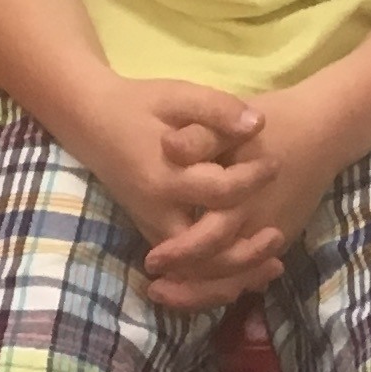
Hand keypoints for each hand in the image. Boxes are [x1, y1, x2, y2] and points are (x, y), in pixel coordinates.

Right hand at [59, 75, 278, 307]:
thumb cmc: (139, 105)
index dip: (252, 180)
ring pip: (196, 272)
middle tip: (279, 237)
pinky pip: (187, 269)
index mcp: (165, 177)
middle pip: (206, 253)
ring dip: (234, 275)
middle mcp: (157, 212)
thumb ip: (216, 109)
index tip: (276, 163)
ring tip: (273, 265)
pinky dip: (216, 276)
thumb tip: (258, 124)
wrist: (91, 121)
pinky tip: (248, 272)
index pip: (218, 192)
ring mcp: (152, 228)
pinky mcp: (154, 234)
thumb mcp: (178, 95)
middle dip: (246, 254)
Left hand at [139, 83, 354, 310]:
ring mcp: (273, 236)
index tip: (151, 261)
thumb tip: (168, 146)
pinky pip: (253, 270)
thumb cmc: (274, 123)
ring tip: (173, 295)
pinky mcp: (281, 236)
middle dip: (188, 288)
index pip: (207, 241)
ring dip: (206, 292)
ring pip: (238, 278)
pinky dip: (230, 281)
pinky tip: (206, 286)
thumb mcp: (231, 120)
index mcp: (241, 198)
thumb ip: (201, 137)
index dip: (179, 254)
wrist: (324, 130)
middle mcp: (258, 226)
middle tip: (155, 290)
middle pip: (222, 273)